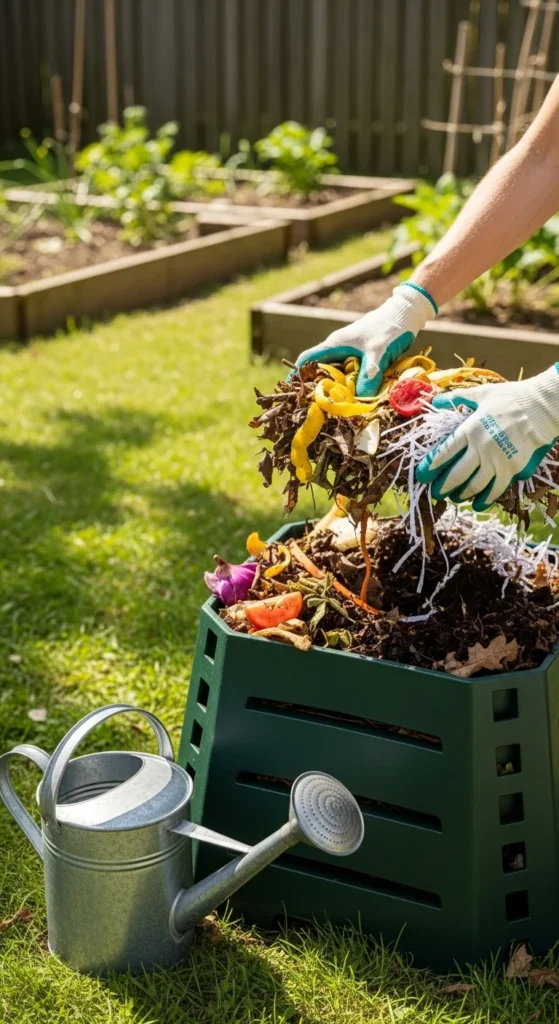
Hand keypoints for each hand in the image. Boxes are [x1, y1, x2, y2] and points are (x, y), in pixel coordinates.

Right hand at [294, 282, 437, 396]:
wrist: (405, 314)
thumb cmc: (388, 329)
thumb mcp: (378, 354)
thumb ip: (368, 376)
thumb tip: (360, 401)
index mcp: (335, 345)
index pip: (307, 359)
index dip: (298, 375)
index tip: (293, 392)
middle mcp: (338, 348)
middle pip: (320, 369)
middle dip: (317, 386)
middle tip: (316, 406)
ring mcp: (349, 350)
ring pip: (335, 372)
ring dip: (334, 387)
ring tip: (334, 405)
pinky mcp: (360, 354)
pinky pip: (348, 372)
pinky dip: (348, 384)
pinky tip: (354, 395)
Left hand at [416, 364, 558, 510]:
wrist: (541, 408)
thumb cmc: (511, 398)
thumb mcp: (481, 394)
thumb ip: (457, 398)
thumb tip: (435, 400)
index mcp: (470, 429)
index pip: (444, 452)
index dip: (430, 465)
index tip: (422, 475)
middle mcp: (481, 448)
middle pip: (456, 474)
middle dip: (443, 486)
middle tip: (435, 493)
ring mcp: (497, 460)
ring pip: (474, 485)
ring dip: (461, 494)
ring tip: (454, 497)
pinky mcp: (512, 469)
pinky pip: (496, 489)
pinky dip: (485, 499)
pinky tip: (477, 504)